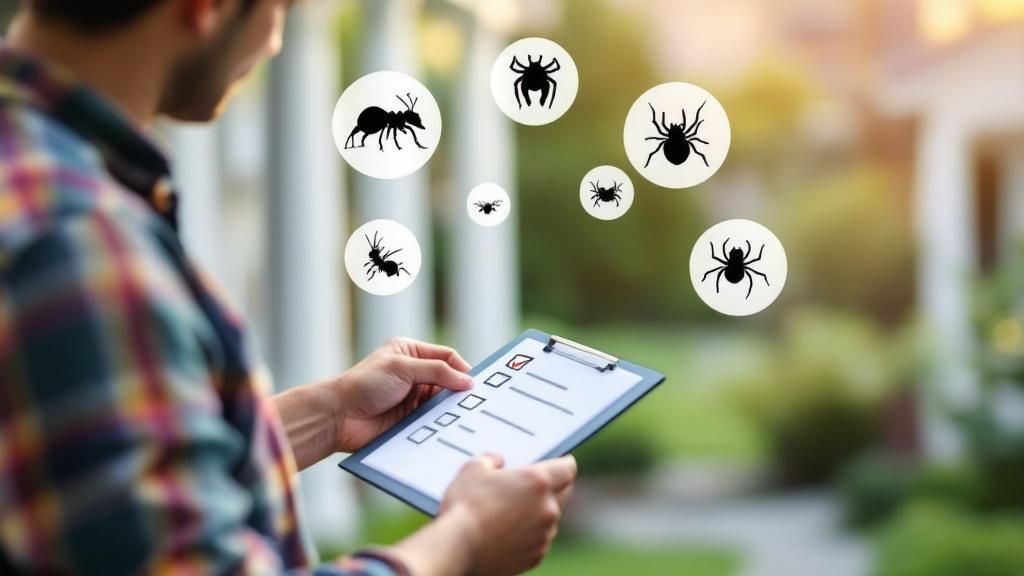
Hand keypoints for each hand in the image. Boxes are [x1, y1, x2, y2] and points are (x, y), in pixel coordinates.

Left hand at [331, 337, 473, 452]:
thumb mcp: (403, 368)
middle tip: (475, 402)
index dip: (461, 368)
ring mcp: (413, 398)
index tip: (473, 384)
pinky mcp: (411, 420)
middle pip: (448, 380)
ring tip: (464, 416)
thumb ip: (437, 371)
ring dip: (451, 408)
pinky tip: (450, 427)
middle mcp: (414, 374)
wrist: (339, 417)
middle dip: (459, 390)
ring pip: (443, 402)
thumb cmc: (365, 384)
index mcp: (410, 352)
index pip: (446, 356)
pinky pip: (434, 420)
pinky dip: (442, 423)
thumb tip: (468, 381)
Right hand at [439, 454, 576, 574]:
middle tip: (530, 486)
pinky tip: (507, 533)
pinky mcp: (535, 556)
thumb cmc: (465, 506)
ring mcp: (543, 535)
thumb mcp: (473, 469)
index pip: (567, 468)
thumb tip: (497, 461)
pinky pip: (538, 540)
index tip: (559, 462)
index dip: (563, 463)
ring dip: (538, 513)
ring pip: (549, 519)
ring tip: (511, 512)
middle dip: (552, 488)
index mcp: (538, 482)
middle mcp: (548, 509)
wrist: (457, 548)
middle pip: (563, 494)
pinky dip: (528, 535)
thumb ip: (491, 460)